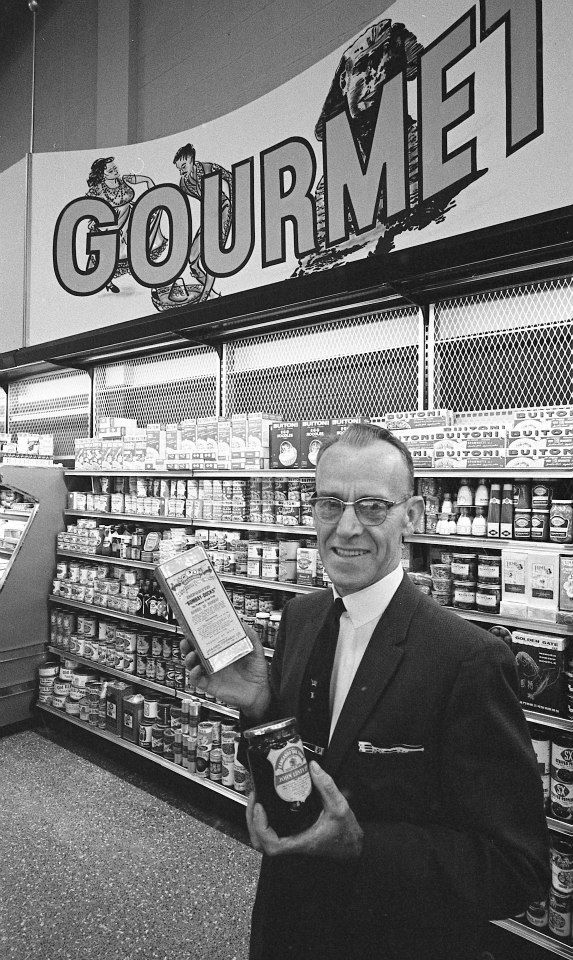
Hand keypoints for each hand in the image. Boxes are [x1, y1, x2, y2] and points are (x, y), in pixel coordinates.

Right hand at [181, 624, 269, 718]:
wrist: (259, 692)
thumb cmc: (256, 672)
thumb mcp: (256, 651)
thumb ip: (251, 637)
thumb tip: (244, 624)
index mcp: (222, 652)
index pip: (206, 641)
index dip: (198, 634)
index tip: (195, 626)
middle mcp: (214, 661)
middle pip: (194, 651)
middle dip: (187, 645)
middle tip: (187, 639)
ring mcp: (211, 673)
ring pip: (192, 665)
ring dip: (188, 658)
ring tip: (192, 653)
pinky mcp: (210, 685)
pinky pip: (197, 680)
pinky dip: (194, 674)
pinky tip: (198, 669)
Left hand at [246, 761, 362, 860]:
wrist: (353, 846)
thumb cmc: (346, 833)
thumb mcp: (340, 807)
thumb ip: (327, 786)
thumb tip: (313, 767)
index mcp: (301, 841)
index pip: (273, 845)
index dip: (261, 827)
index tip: (260, 807)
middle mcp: (293, 844)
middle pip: (260, 843)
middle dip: (251, 820)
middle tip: (254, 798)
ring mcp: (291, 841)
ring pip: (263, 839)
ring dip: (255, 821)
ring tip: (256, 799)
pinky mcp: (292, 836)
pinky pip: (271, 833)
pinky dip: (263, 821)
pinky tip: (266, 804)